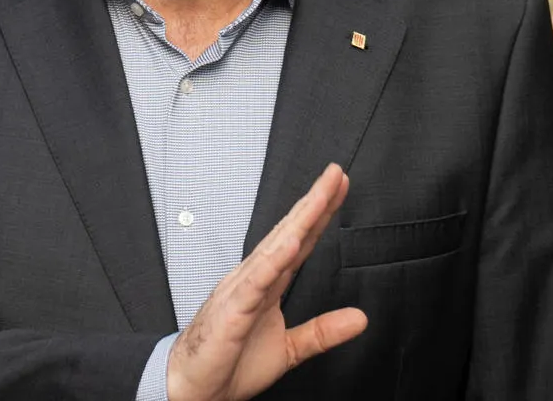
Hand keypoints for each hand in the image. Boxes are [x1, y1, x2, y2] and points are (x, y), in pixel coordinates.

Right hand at [166, 164, 366, 400]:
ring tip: (320, 197)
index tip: (339, 188)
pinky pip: (255, 282)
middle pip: (289, 234)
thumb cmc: (230, 363)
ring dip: (299, 221)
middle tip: (336, 174)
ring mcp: (241, 291)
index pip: (299, 242)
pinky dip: (273, 261)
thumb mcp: (289, 348)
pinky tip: (291, 243)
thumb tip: (360, 318)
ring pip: (274, 248)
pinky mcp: (232, 311)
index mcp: (267, 284)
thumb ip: (322, 330)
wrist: (193, 388)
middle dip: (313, 203)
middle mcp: (254, 279)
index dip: (320, 215)